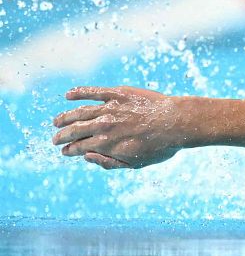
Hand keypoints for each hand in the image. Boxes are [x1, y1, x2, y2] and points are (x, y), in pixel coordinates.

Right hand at [51, 86, 193, 168]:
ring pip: (79, 111)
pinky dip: (79, 92)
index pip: (78, 147)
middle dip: (62, 135)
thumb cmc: (160, 147)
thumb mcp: (135, 164)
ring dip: (65, 116)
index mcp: (105, 144)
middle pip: (74, 130)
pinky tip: (68, 95)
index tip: (64, 151)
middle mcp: (103, 125)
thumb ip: (108, 163)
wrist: (178, 123)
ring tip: (57, 120)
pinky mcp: (118, 94)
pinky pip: (93, 92)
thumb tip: (86, 157)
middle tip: (55, 138)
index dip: (69, 150)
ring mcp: (109, 108)